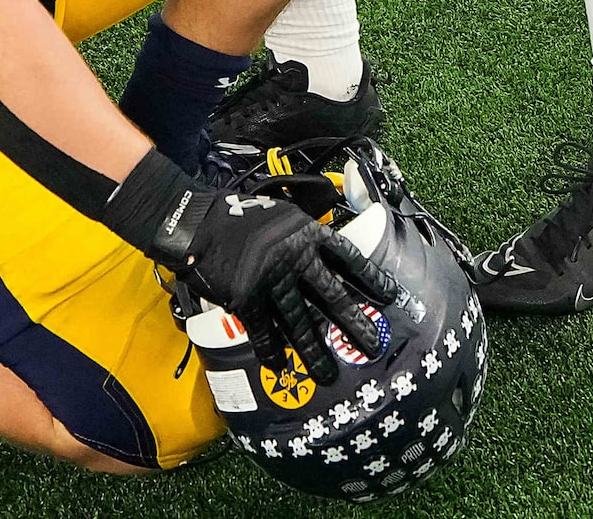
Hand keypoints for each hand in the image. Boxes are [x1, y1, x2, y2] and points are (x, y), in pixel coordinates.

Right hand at [160, 185, 396, 383]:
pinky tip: (279, 367)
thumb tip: (332, 258)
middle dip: (354, 324)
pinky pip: (263, 332)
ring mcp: (271, 282)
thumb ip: (308, 236)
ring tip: (329, 376)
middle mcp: (296, 260)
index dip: (371, 278)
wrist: (201, 224)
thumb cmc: (244, 218)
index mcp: (310, 235)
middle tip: (372, 346)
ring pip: (300, 324)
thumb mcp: (287, 216)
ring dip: (315, 352)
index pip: (350, 258)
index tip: (390, 297)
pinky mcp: (246, 300)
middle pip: (332, 297)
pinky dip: (271, 351)